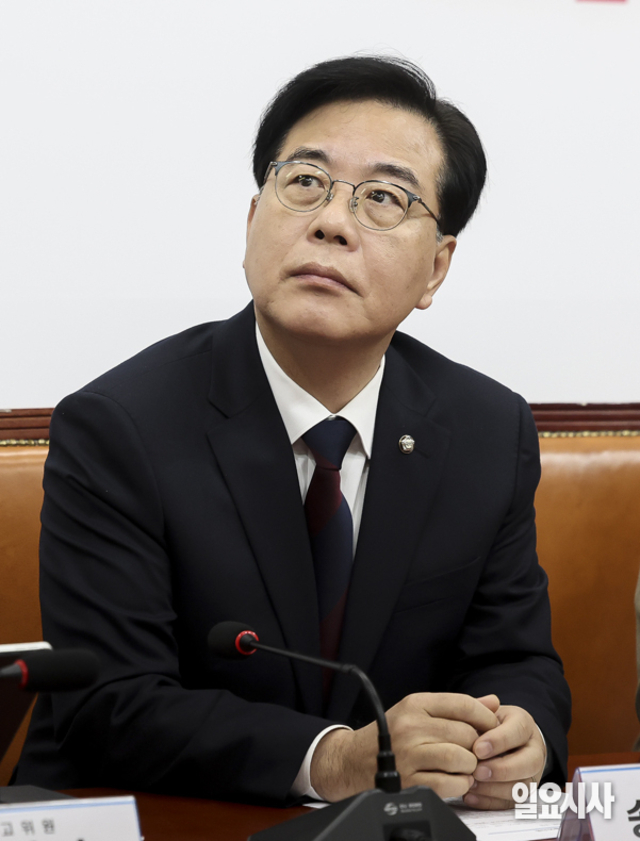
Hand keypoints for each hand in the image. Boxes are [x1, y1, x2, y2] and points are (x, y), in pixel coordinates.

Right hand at [310, 692, 498, 801]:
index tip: (492, 727)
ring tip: (463, 766)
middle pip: (467, 734)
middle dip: (477, 746)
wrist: (353, 760)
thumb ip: (457, 707)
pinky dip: (459, 785)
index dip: (485, 717)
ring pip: (462, 758)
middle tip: (474, 751)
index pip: (463, 704)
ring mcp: (409, 754)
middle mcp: (412, 726)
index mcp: (416, 704)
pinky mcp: (410, 780)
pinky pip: (451, 783)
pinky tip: (453, 780)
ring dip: (469, 767)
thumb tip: (493, 701)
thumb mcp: (418, 711)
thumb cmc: (390, 735)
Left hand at [463, 704, 546, 809]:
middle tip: (477, 770)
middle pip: (528, 763)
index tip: (478, 748)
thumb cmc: (490, 723)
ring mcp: (531, 774)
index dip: (499, 741)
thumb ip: (483, 707)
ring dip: (494, 789)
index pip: (518, 732)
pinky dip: (489, 802)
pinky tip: (470, 796)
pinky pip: (510, 804)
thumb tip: (489, 701)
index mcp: (524, 725)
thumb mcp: (487, 711)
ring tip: (471, 784)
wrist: (502, 738)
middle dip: (502, 769)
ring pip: (522, 788)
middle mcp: (533, 750)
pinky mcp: (522, 793)